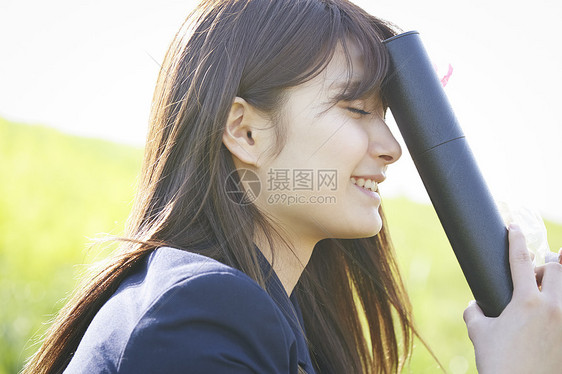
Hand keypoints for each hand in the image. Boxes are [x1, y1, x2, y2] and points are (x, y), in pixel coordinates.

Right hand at [463, 224, 561, 373]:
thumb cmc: (499, 363)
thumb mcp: (479, 333)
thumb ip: (474, 312)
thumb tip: (474, 304)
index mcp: (526, 301)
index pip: (520, 259)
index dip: (516, 239)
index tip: (513, 227)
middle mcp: (552, 307)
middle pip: (556, 268)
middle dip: (547, 264)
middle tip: (536, 270)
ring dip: (558, 281)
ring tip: (546, 288)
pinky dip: (559, 305)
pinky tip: (552, 310)